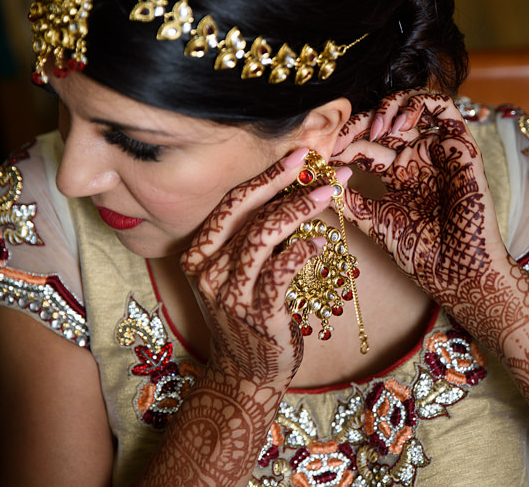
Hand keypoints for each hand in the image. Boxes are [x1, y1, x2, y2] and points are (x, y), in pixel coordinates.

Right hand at [180, 148, 344, 386]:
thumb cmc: (248, 314)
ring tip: (330, 194)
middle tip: (323, 168)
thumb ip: (254, 235)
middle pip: (248, 213)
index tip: (299, 154)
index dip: (267, 176)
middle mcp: (208, 272)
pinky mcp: (257, 314)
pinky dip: (303, 250)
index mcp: (198, 254)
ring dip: (300, 209)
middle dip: (288, 184)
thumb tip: (292, 189)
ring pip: (264, 236)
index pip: (232, 204)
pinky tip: (321, 242)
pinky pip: (281, 271)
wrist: (245, 373)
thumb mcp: (240, 271)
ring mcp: (230, 294)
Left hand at [333, 94, 510, 306]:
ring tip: (373, 130)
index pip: (360, 143)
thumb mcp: (370, 221)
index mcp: (391, 174)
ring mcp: (435, 148)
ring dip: (386, 107)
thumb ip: (344, 197)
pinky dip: (418, 102)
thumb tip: (311, 176)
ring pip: (409, 104)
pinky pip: (443, 106)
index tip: (319, 152)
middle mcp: (413, 157)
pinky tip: (398, 123)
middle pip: (381, 121)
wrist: (456, 271)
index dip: (339, 142)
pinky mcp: (459, 144)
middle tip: (339, 138)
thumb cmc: (418, 253)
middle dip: (356, 124)